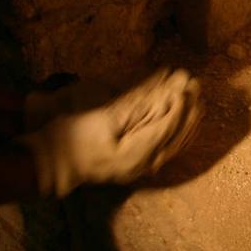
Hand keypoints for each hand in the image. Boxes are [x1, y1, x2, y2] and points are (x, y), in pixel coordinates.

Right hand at [21, 68, 201, 196]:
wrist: (53, 166)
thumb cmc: (72, 140)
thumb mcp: (103, 119)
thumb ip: (134, 105)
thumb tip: (159, 89)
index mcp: (136, 154)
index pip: (167, 128)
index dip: (179, 105)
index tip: (186, 84)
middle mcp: (145, 164)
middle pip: (177, 136)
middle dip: (189, 108)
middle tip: (196, 84)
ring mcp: (143, 167)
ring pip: (176, 143)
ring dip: (188, 118)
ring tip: (196, 95)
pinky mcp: (140, 164)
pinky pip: (169, 147)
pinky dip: (179, 130)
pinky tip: (186, 117)